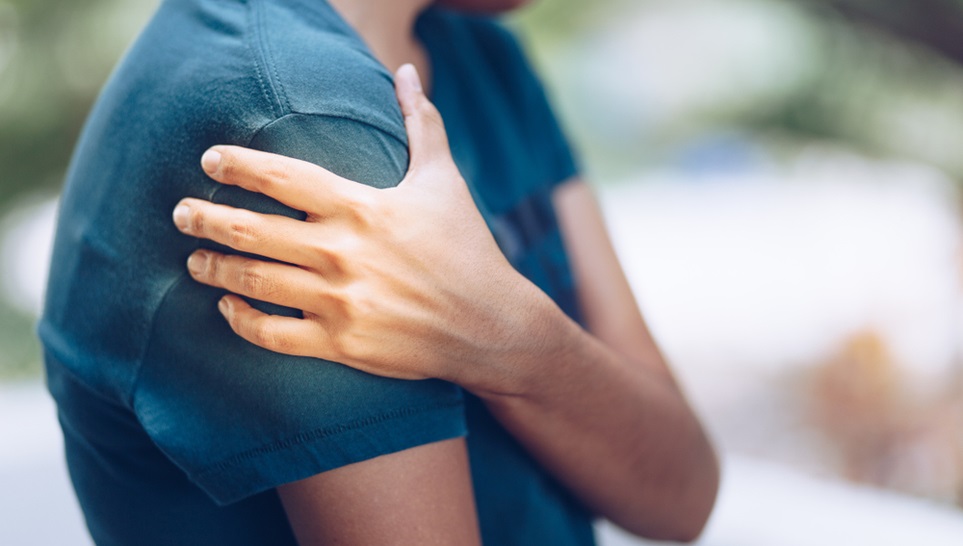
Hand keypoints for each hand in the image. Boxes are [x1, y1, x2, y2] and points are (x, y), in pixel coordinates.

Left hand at [172, 64, 552, 390]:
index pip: (281, 177)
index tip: (210, 160)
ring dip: (214, 266)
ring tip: (194, 257)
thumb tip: (407, 73)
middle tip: (179, 211)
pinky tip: (227, 308)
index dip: (237, 164)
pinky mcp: (341, 343)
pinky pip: (271, 334)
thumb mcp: (445, 180)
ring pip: (253, 281)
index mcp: (362, 207)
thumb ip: (421, 124)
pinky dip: (240, 321)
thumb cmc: (466, 248)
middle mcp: (342, 252)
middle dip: (204, 217)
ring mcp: (339, 301)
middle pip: (250, 229)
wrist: (490, 324)